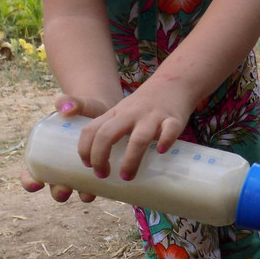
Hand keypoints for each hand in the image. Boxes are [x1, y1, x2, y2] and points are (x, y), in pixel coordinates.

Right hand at [20, 95, 109, 202]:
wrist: (109, 111)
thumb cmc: (86, 108)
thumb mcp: (78, 105)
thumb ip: (70, 103)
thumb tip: (66, 109)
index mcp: (48, 154)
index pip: (32, 172)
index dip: (29, 181)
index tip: (35, 183)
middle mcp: (62, 167)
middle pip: (54, 187)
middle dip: (57, 192)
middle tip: (64, 189)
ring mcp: (81, 172)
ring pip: (77, 190)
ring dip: (80, 195)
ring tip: (87, 194)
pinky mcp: (98, 172)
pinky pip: (97, 186)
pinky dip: (100, 190)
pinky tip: (107, 191)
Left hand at [71, 80, 193, 181]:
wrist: (174, 82)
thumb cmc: (145, 104)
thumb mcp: (122, 111)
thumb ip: (111, 130)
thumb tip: (100, 163)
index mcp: (116, 113)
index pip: (91, 130)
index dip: (85, 150)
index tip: (88, 166)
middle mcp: (131, 114)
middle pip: (107, 135)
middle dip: (100, 157)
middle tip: (103, 175)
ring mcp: (153, 116)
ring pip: (139, 139)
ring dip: (131, 160)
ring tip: (127, 176)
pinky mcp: (174, 118)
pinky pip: (170, 130)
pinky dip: (165, 141)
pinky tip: (161, 151)